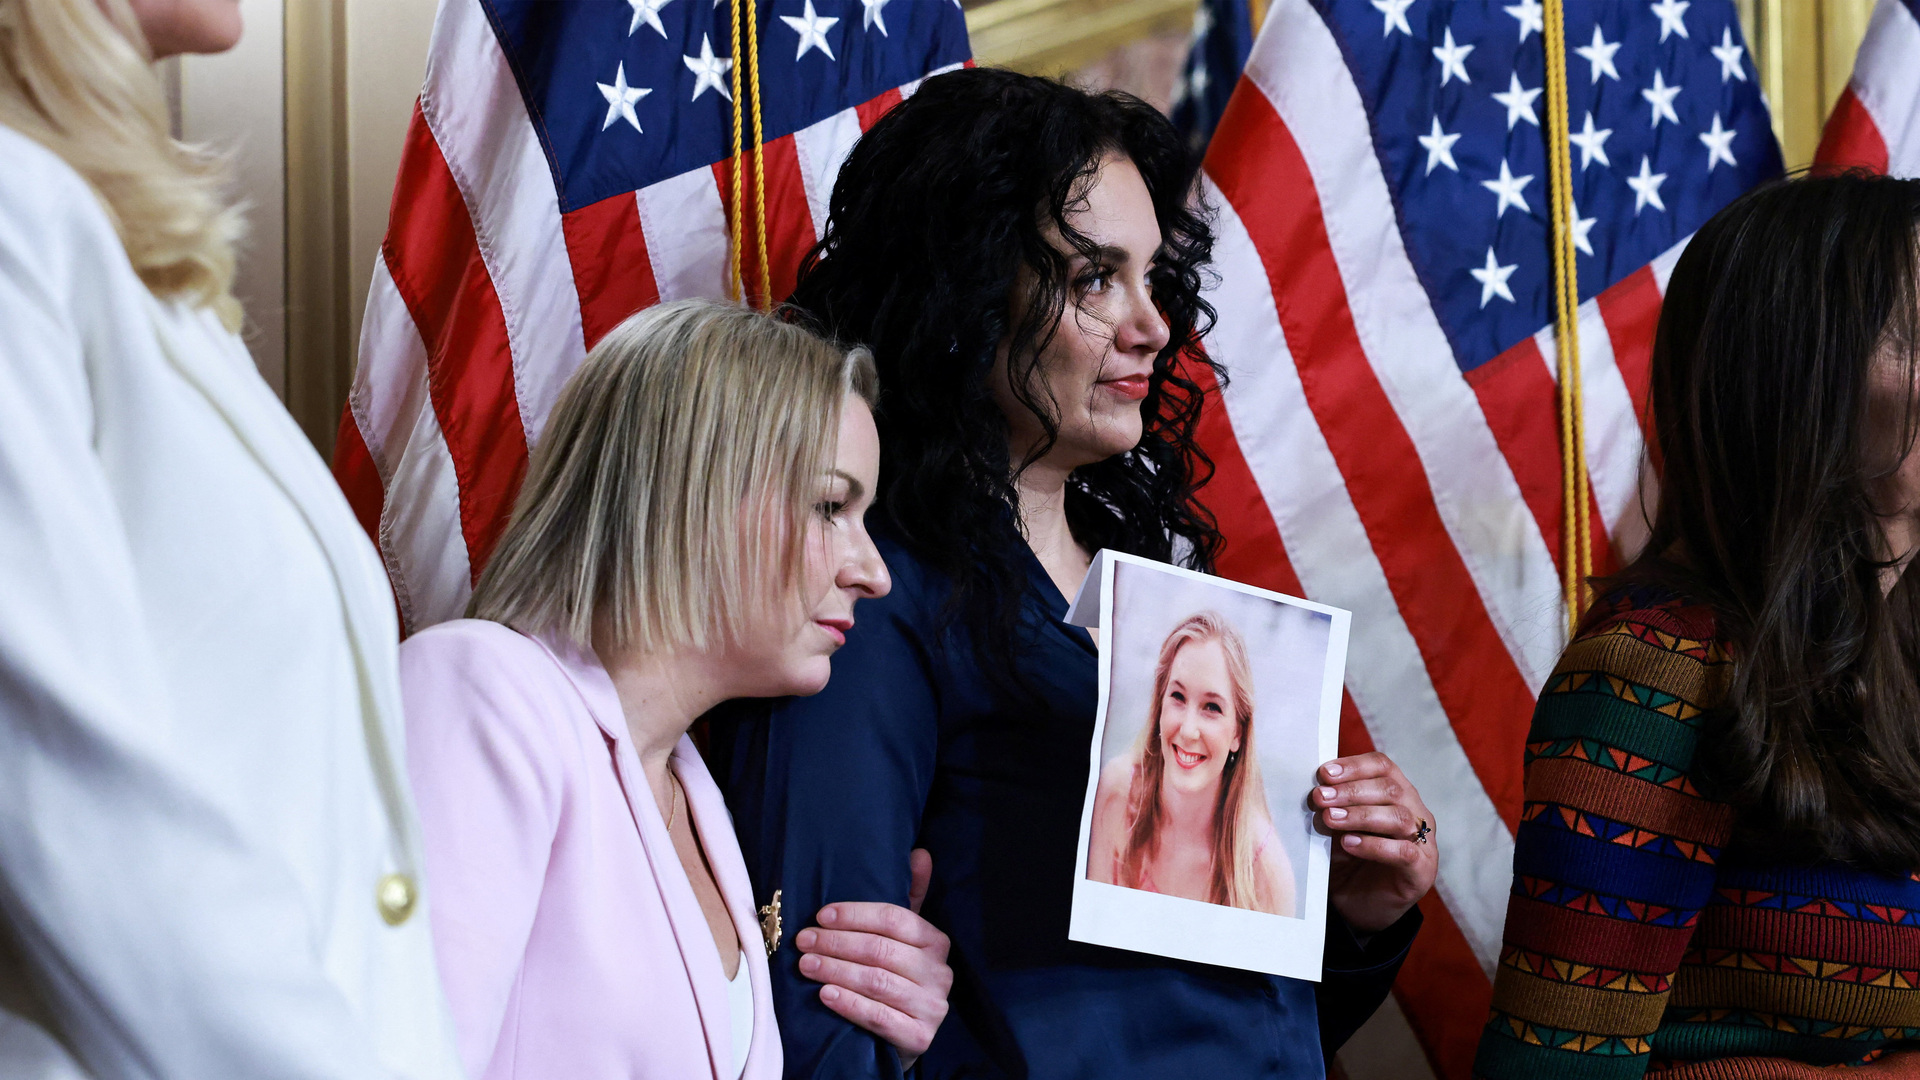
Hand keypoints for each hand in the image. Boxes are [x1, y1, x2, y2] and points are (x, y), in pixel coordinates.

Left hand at [796, 848, 951, 1068]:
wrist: (904, 1036)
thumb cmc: (897, 978)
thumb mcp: (903, 939)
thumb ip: (909, 897)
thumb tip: (920, 853)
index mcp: (936, 942)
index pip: (895, 920)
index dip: (855, 915)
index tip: (820, 915)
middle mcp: (940, 973)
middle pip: (881, 950)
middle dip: (836, 943)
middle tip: (803, 940)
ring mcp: (932, 1007)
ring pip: (876, 982)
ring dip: (835, 971)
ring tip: (806, 964)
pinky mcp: (920, 1038)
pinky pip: (879, 1017)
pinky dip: (849, 1004)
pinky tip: (825, 995)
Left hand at [1310, 753, 1435, 934]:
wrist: (1359, 907)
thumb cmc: (1349, 861)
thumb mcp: (1336, 829)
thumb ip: (1332, 808)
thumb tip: (1315, 791)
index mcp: (1397, 794)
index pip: (1383, 767)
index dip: (1354, 766)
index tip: (1324, 773)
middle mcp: (1415, 813)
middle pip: (1391, 789)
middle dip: (1351, 791)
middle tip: (1320, 798)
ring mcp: (1424, 842)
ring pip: (1399, 817)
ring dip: (1360, 815)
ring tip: (1331, 819)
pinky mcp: (1422, 870)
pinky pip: (1403, 852)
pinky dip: (1374, 846)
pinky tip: (1349, 844)